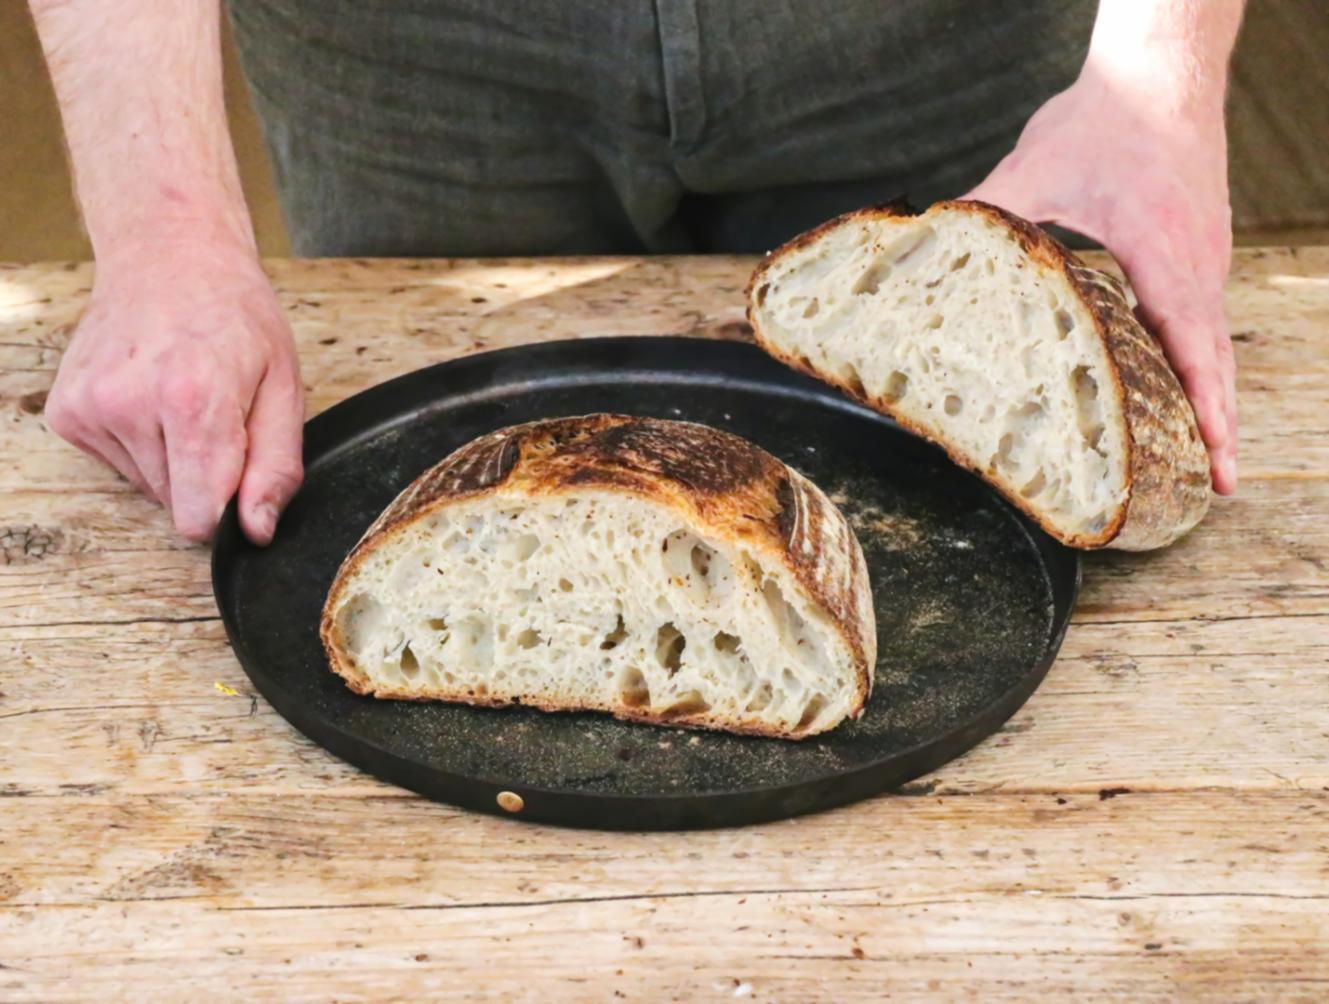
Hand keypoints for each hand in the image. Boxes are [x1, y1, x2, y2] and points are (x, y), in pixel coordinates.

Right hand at [46, 240, 304, 542]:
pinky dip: (141, 443)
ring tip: (183, 399)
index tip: (241, 479)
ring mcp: (90, 407)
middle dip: (206, 476)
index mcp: (192, 399)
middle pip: (177, 504)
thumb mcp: (285, 386)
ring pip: (148, 486)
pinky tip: (151, 396)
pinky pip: (118, 463)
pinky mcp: (67, 412)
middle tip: (216, 415)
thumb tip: (257, 530)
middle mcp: (129, 404)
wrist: (168, 256)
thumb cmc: (235, 316)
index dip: (228, 513)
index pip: (199, 518)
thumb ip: (276, 466)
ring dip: (173, 459)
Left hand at [965, 71, 1236, 492]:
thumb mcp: (1034, 171)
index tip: (1216, 467)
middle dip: (1214, 427)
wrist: (1161, 70)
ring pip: (1213, 343)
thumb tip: (930, 259)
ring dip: (1208, 398)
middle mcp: (1198, 265)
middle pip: (1215, 362)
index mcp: (1163, 256)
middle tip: (1206, 486)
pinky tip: (1174, 386)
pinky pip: (1203, 318)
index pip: (1195, 350)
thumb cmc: (1103, 121)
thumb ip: (988, 221)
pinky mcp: (1200, 248)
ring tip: (1194, 456)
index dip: (1207, 414)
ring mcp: (1206, 258)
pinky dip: (1198, 360)